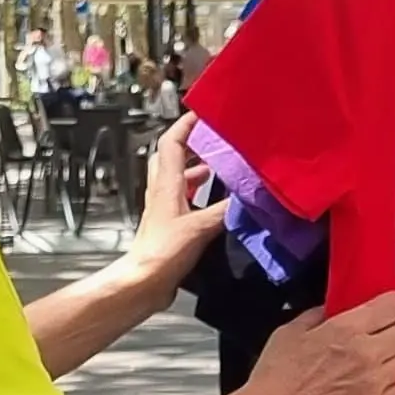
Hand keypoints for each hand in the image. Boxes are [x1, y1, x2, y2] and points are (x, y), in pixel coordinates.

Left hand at [122, 115, 222, 284]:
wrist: (144, 282)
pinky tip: (214, 201)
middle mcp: (162, 191)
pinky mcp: (170, 225)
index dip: (185, 124)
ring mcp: (164, 208)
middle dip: (192, 143)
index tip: (203, 112)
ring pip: (178, 178)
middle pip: (171, 156)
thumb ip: (225, 210)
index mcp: (166, 184)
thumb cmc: (163, 252)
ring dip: (197, 168)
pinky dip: (199, 193)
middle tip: (214, 138)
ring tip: (220, 166)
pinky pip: (184, 199)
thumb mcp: (200, 227)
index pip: (171, 142)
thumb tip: (249, 196)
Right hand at [243, 293, 394, 394]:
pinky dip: (390, 384)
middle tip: (380, 332)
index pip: (394, 305)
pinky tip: (372, 383)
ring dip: (392, 356)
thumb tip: (335, 311)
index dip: (390, 303)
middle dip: (394, 327)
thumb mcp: (291, 331)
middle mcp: (367, 354)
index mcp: (347, 329)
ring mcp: (374, 384)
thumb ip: (320, 316)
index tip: (385, 307)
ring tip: (375, 360)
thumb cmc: (276, 376)